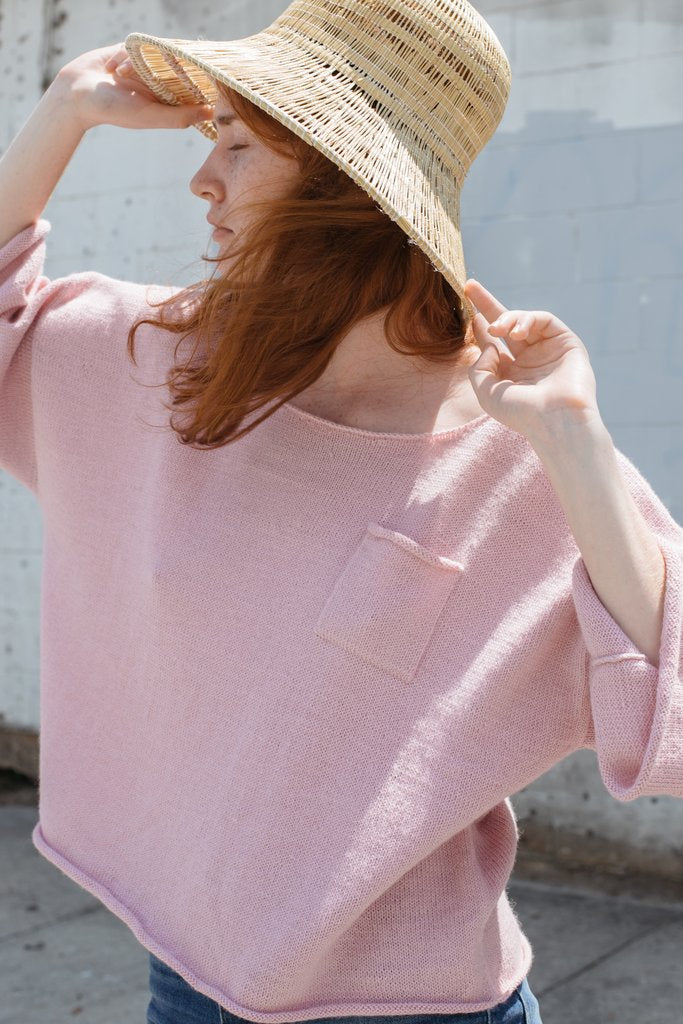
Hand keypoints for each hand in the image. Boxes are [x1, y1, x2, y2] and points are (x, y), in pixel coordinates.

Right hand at [54, 43, 213, 131]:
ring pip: (160, 55)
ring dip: (144, 62)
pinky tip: (113, 70)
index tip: (207, 78)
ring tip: (123, 76)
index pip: (195, 92)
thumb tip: (211, 113)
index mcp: (168, 103)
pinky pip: (140, 46)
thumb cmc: (114, 111)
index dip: (202, 85)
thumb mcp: (150, 115)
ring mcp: (146, 67)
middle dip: (178, 65)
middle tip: (163, 68)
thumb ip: (179, 116)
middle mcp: (160, 85)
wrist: (77, 93)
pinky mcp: (132, 52)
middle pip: (182, 69)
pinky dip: (127, 55)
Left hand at [463, 279, 603, 442]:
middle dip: (488, 304)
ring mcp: (548, 350)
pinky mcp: (566, 342)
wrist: (556, 421)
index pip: (493, 344)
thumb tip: (489, 341)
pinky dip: (527, 319)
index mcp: (511, 375)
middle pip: (507, 324)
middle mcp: (530, 361)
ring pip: (524, 321)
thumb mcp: (487, 391)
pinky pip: (544, 320)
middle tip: (470, 286)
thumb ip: (480, 365)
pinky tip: (517, 332)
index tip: (468, 314)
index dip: (480, 327)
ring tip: (498, 329)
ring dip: (508, 318)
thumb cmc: (521, 413)